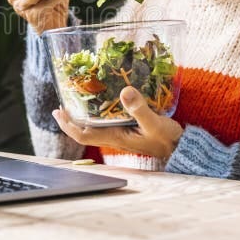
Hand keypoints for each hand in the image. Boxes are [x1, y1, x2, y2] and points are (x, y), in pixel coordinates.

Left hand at [53, 86, 183, 159]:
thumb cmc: (168, 139)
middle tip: (61, 104)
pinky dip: (97, 113)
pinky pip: (106, 123)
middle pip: (84, 131)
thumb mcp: (155, 123)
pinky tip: (101, 102)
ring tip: (76, 100)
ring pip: (94, 126)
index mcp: (115, 137)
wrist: (180, 148)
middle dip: (70, 119)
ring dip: (82, 116)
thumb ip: (140, 109)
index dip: (68, 125)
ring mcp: (120, 134)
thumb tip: (124, 91)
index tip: (58, 112)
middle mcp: (114, 137)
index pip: (83, 135)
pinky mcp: (127, 130)